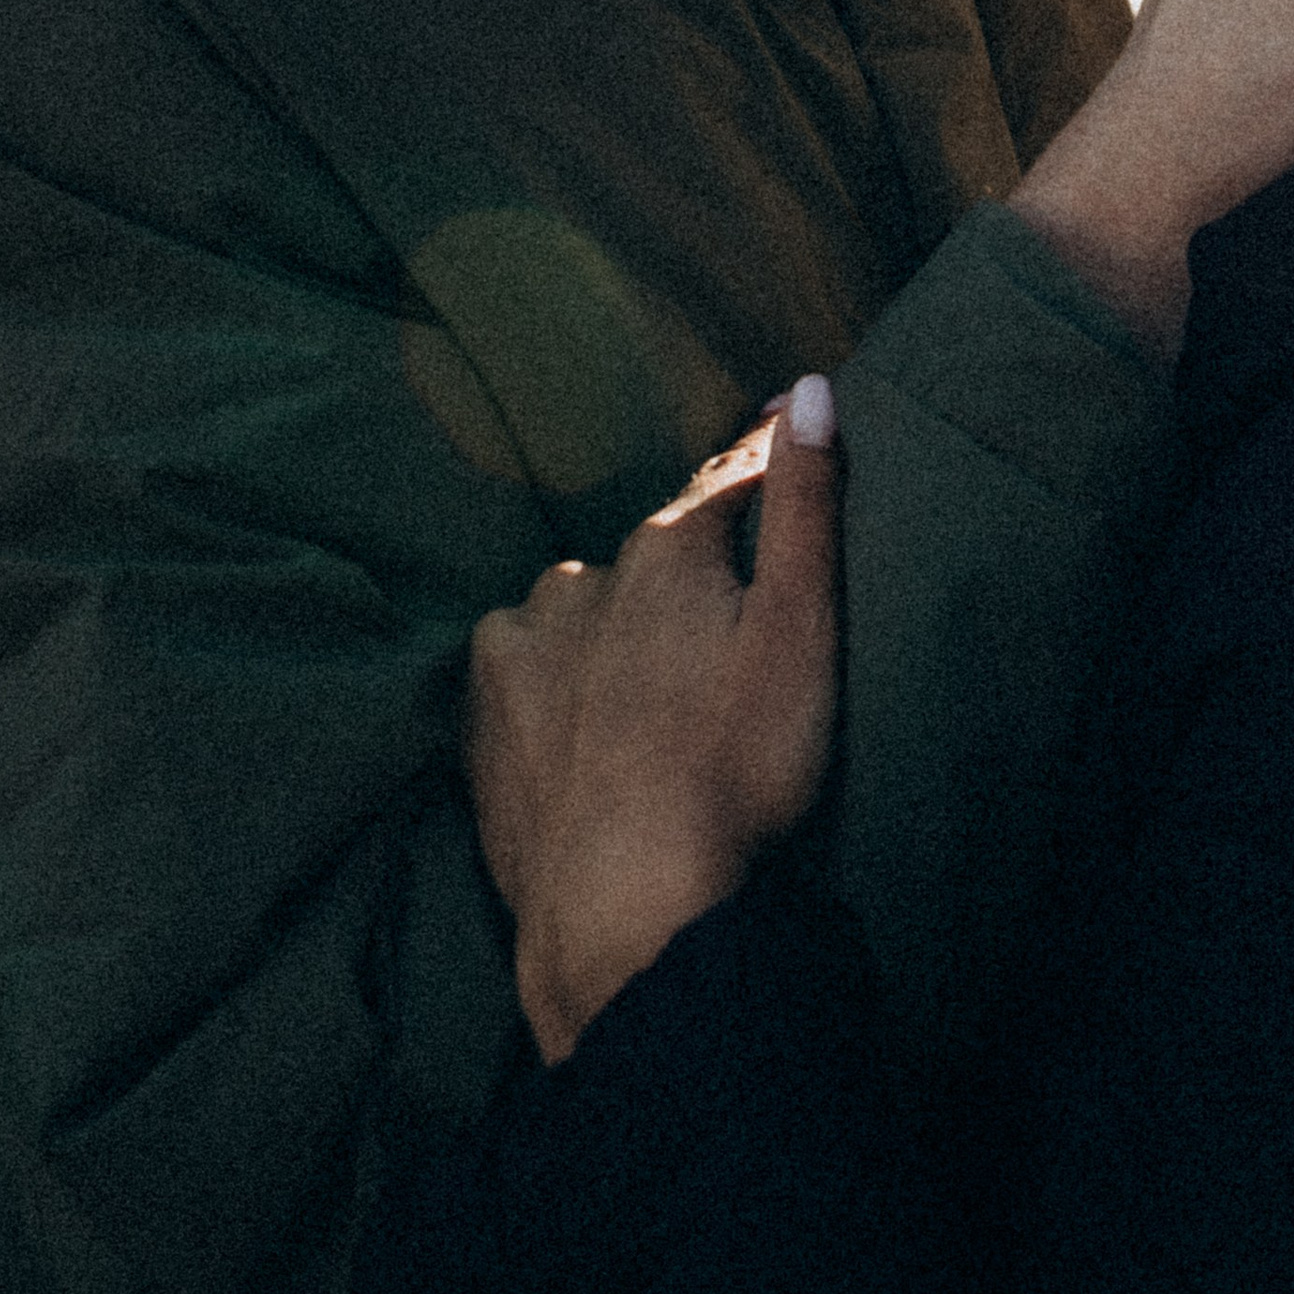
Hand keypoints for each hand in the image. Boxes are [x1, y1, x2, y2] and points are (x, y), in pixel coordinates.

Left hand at [464, 379, 842, 1063]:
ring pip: (578, 613)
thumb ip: (806, 505)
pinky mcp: (484, 721)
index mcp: (669, 551)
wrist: (629, 907)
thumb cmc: (739, 768)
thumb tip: (810, 385)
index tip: (780, 483)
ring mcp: (521, 650)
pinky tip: (586, 733)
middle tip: (722, 648)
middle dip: (684, 585)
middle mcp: (582, 580)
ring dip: (612, 635)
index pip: (726, 494)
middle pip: (649, 562)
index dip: (760, 493)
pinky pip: (524, 674)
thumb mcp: (803, 631)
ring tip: (653, 700)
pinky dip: (555, 687)